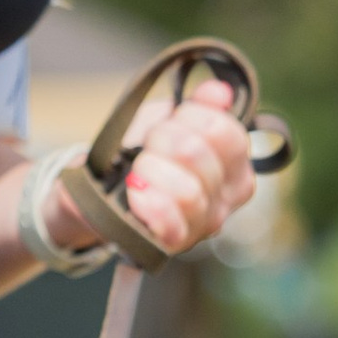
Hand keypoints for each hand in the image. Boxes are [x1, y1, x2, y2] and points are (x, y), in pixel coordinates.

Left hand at [62, 76, 257, 258]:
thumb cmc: (143, 152)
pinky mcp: (175, 244)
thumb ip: (199, 106)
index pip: (228, 133)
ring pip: (188, 192)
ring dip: (151, 171)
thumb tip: (219, 92)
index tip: (170, 119)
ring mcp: (204, 224)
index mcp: (235, 165)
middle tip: (147, 145)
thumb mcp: (168, 120)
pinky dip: (151, 204)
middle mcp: (228, 198)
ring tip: (137, 171)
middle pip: (198, 155)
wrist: (102, 187)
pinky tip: (137, 193)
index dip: (192, 116)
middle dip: (162, 139)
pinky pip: (172, 226)